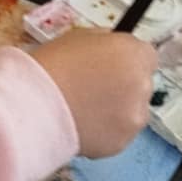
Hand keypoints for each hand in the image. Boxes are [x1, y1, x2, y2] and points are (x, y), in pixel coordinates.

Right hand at [29, 28, 157, 157]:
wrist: (34, 106)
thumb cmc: (52, 66)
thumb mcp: (79, 37)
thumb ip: (105, 44)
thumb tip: (112, 49)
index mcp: (134, 54)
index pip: (146, 56)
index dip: (127, 61)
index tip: (111, 66)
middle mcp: (143, 86)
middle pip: (141, 84)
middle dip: (123, 86)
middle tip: (93, 89)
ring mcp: (135, 117)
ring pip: (132, 112)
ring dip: (116, 111)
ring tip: (84, 110)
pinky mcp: (122, 143)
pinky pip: (118, 134)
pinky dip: (105, 131)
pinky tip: (82, 125)